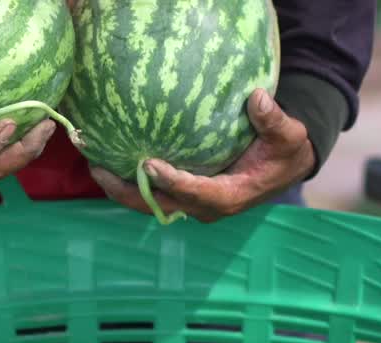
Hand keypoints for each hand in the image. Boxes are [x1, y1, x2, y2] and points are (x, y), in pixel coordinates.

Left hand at [90, 88, 315, 222]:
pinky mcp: (184, 194)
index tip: (148, 163)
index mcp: (230, 196)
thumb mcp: (288, 135)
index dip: (172, 181)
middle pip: (161, 205)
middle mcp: (206, 206)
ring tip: (92, 165)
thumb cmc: (283, 150)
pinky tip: (107, 158)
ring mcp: (192, 203)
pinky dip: (129, 180)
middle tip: (98, 170)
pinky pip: (152, 192)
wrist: (283, 167)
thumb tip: (257, 99)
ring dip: (121, 188)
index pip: (196, 193)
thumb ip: (273, 120)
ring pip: (150, 202)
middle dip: (128, 191)